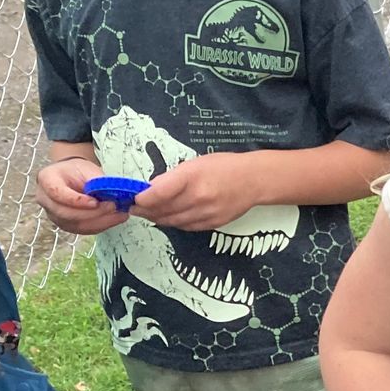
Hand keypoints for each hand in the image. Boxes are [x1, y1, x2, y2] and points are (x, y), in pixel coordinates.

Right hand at [34, 158, 128, 235]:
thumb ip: (96, 182)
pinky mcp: (66, 224)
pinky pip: (82, 229)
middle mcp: (45, 199)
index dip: (76, 200)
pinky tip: (115, 219)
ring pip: (74, 224)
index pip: (57, 193)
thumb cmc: (78, 171)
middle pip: (65, 213)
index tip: (96, 201)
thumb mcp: (87, 169)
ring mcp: (53, 214)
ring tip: (119, 214)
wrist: (71, 176)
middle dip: (91, 213)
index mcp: (46, 179)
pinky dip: (101, 226)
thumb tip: (113, 196)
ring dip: (99, 221)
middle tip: (112, 207)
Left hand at [131, 151, 261, 230]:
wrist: (254, 180)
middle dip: (145, 210)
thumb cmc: (224, 166)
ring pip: (172, 221)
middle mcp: (197, 197)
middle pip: (162, 210)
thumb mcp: (195, 163)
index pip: (158, 193)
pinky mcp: (212, 224)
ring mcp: (206, 213)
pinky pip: (186, 227)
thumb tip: (153, 190)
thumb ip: (173, 177)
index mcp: (191, 177)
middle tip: (135, 208)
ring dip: (157, 218)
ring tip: (148, 214)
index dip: (142, 199)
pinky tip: (168, 218)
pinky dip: (174, 223)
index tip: (135, 198)